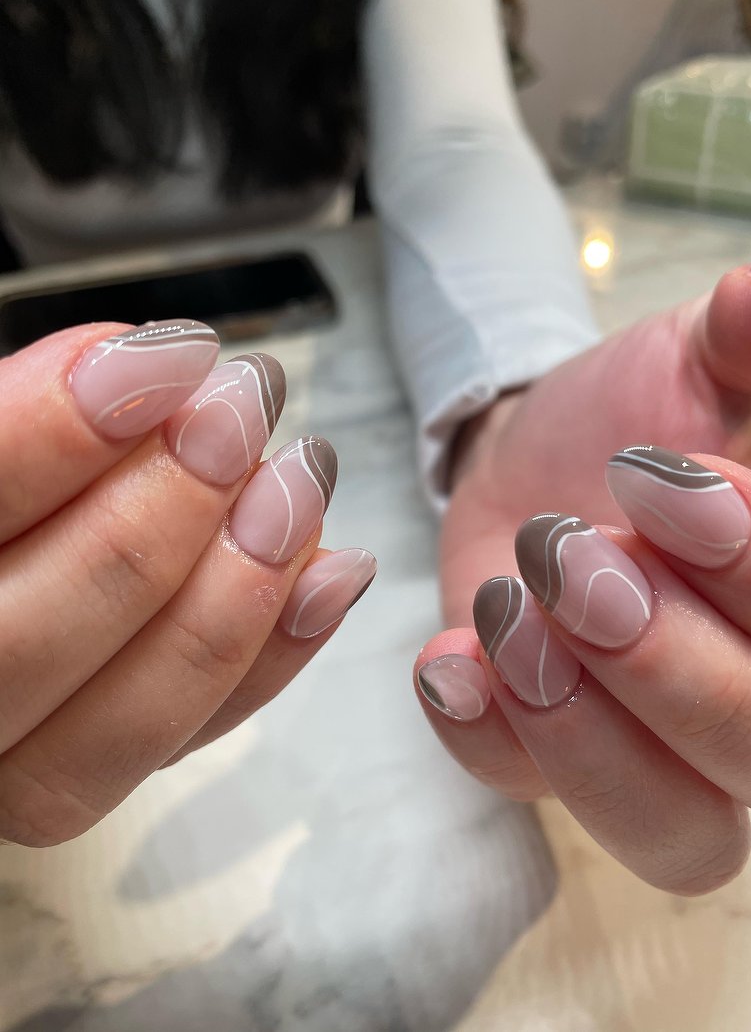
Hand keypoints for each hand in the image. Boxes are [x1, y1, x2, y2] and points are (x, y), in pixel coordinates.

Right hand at [0, 321, 374, 846]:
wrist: (1, 578)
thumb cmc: (13, 496)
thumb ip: (35, 412)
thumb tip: (151, 367)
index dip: (56, 435)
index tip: (168, 358)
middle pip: (27, 642)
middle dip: (163, 513)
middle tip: (241, 412)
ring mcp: (5, 766)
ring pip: (119, 719)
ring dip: (233, 593)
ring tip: (298, 484)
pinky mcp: (78, 782)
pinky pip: (183, 746)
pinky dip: (270, 659)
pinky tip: (328, 576)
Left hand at [418, 262, 750, 892]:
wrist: (540, 460)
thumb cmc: (638, 417)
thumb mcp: (696, 363)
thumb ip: (747, 343)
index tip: (666, 480)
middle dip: (675, 667)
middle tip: (573, 558)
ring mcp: (665, 758)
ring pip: (679, 834)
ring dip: (588, 735)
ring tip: (510, 611)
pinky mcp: (556, 763)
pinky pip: (535, 799)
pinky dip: (488, 741)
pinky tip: (448, 658)